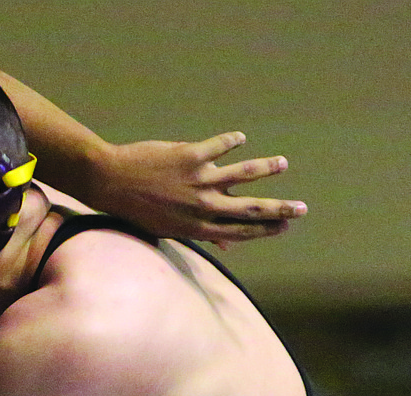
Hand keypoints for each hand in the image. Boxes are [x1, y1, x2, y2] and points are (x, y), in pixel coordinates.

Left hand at [99, 132, 306, 245]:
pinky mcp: (191, 156)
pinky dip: (231, 141)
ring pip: (243, 174)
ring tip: (282, 164)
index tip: (285, 226)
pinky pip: (220, 146)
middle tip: (302, 208)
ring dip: (266, 169)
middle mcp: (202, 206)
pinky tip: (240, 138)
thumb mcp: (166, 228)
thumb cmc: (135, 208)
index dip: (265, 229)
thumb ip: (199, 232)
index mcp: (196, 227)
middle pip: (250, 209)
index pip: (240, 230)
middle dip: (279, 209)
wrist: (108, 182)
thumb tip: (226, 243)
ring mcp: (198, 181)